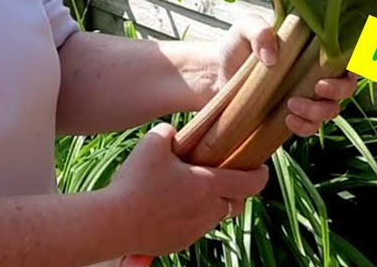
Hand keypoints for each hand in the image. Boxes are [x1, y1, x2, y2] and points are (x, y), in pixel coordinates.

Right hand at [107, 122, 268, 256]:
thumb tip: (173, 135)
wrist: (115, 223)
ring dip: (209, 205)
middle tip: (220, 179)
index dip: (261, 174)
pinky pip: (193, 229)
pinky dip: (189, 218)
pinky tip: (168, 208)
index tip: (261, 167)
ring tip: (187, 191)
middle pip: (236, 203)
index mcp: (209, 185)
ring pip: (214, 217)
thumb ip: (168, 134)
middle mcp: (209, 210)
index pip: (251, 183)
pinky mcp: (179, 243)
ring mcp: (195, 230)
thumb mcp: (152, 143)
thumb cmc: (136, 181)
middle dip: (235, 192)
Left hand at [213, 14, 360, 137]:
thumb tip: (273, 56)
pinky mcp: (293, 116)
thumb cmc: (235, 46)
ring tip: (292, 105)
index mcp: (313, 46)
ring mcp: (306, 96)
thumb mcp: (244, 28)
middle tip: (318, 88)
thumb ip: (259, 31)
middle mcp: (315, 72)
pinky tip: (288, 120)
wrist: (215, 75)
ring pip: (332, 109)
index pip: (348, 53)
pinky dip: (306, 127)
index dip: (357, 61)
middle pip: (348, 85)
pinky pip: (312, 127)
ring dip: (319, 111)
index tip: (343, 66)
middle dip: (339, 90)